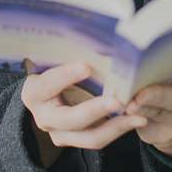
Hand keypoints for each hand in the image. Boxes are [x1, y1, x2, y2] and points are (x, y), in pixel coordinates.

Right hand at [21, 59, 147, 167]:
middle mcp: (43, 117)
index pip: (48, 84)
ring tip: (137, 116)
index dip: (65, 76)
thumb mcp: (57, 59)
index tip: (86, 66)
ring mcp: (59, 133)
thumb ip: (71, 53)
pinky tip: (136, 119)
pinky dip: (119, 129)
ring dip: (116, 126)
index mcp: (34, 92)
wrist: (51, 91)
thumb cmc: (56, 66)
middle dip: (95, 110)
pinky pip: (98, 139)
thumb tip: (92, 31)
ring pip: (89, 136)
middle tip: (117, 100)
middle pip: (70, 119)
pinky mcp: (75, 141)